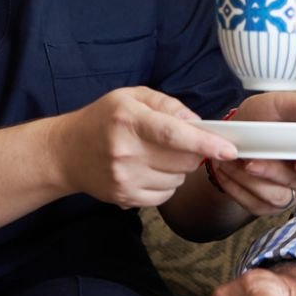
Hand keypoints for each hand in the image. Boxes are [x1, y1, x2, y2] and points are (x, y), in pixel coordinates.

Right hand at [52, 86, 237, 208]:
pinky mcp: (124, 199)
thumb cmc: (103, 119)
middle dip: (193, 152)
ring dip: (179, 169)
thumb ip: (168, 105)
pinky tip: (150, 170)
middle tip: (180, 142)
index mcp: (129, 120)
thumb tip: (198, 123)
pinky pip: (165, 196)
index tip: (229, 149)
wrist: (66, 152)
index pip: (174, 135)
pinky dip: (167, 184)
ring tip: (157, 155)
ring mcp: (124, 179)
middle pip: (182, 160)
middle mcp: (126, 152)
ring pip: (177, 180)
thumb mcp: (132, 97)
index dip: (205, 143)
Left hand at [206, 92, 295, 215]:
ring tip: (231, 162)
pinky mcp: (265, 205)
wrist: (239, 130)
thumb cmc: (270, 115)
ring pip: (275, 198)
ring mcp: (287, 194)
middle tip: (250, 163)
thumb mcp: (290, 105)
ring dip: (250, 182)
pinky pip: (253, 205)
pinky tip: (224, 171)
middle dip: (272, 173)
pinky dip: (236, 188)